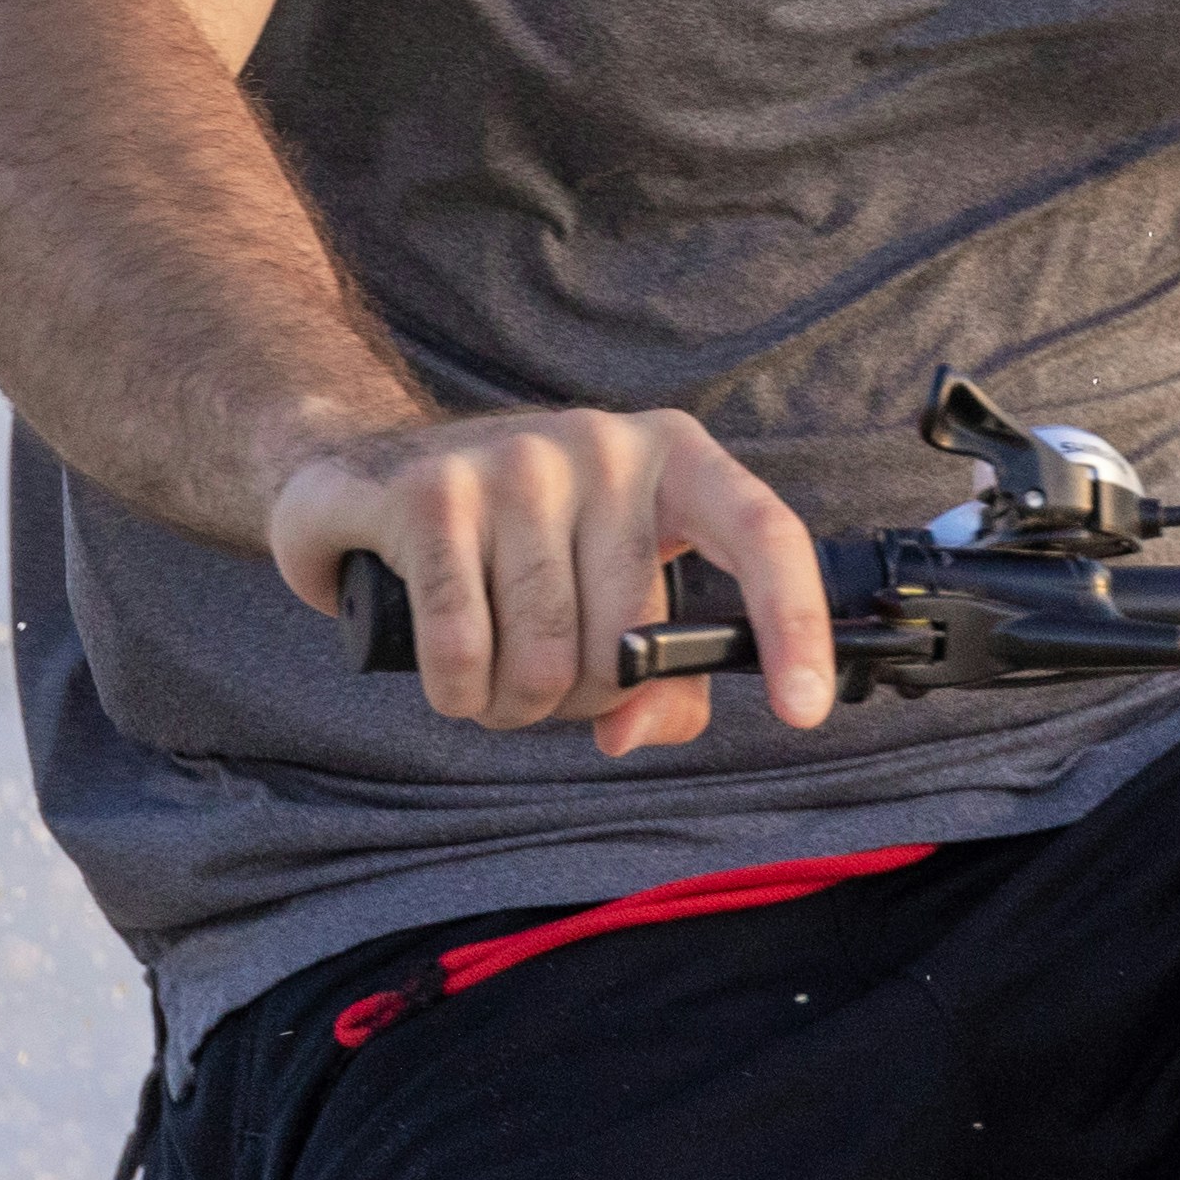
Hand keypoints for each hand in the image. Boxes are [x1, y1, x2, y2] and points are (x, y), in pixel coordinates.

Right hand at [272, 404, 839, 753]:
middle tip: (543, 684)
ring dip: (513, 706)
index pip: (765, 534)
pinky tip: (451, 678)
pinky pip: (464, 647)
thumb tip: (628, 733)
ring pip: (543, 657)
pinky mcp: (430, 494)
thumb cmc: (521, 544)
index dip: (794, 623)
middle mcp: (605, 446)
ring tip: (493, 680)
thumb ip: (660, 677)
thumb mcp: (608, 590)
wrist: (373, 466)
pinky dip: (458, 693)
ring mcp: (517, 462)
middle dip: (581, 699)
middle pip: (627, 642)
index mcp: (677, 459)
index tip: (806, 708)